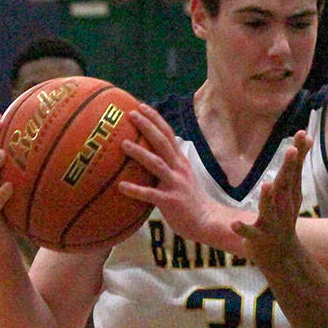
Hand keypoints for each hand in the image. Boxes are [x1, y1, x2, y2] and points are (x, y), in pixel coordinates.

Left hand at [119, 104, 218, 241]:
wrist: (207, 220)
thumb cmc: (190, 199)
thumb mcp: (182, 176)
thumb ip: (169, 164)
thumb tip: (149, 153)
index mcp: (180, 160)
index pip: (168, 134)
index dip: (155, 119)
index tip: (141, 106)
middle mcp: (178, 168)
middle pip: (162, 142)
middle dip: (147, 126)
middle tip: (131, 114)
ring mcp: (175, 184)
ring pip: (156, 164)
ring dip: (139, 153)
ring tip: (123, 144)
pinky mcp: (170, 201)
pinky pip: (150, 194)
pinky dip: (135, 189)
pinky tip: (121, 186)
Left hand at [232, 130, 311, 266]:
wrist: (283, 258)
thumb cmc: (285, 218)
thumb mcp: (293, 193)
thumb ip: (296, 167)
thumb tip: (306, 137)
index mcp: (289, 196)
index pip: (295, 171)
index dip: (299, 153)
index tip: (302, 134)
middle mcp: (283, 208)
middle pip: (286, 186)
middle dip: (289, 168)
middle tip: (292, 150)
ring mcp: (272, 224)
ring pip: (269, 209)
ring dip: (268, 197)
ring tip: (266, 183)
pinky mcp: (258, 238)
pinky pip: (249, 233)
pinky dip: (242, 229)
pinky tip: (233, 224)